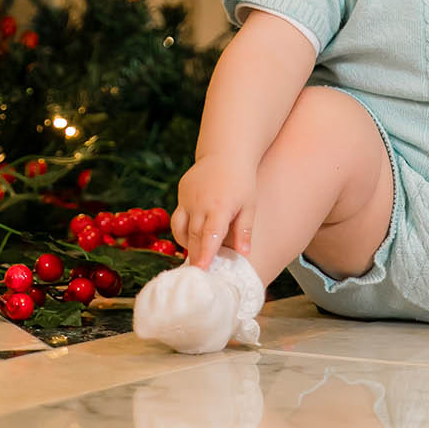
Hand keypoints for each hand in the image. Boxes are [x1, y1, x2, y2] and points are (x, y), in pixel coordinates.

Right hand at [170, 153, 258, 268]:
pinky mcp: (181, 193)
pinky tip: (193, 236)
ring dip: (187, 243)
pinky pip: (179, 216)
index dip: (205, 254)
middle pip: (194, 235)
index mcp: (220, 207)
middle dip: (195, 255)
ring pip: (181, 227)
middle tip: (197, 273)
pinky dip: (184, 229)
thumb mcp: (249, 205)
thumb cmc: (242, 181)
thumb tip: (244, 254)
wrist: (226, 153)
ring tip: (195, 255)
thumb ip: (245, 230)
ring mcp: (188, 197)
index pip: (210, 235)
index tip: (201, 270)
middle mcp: (200, 203)